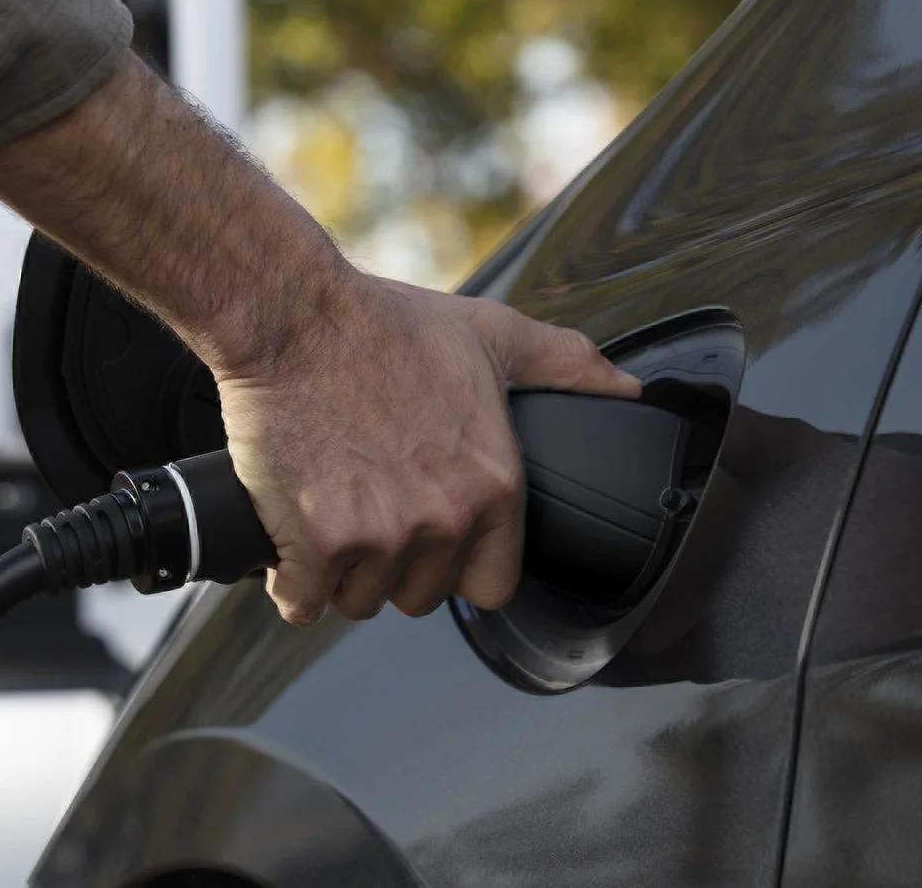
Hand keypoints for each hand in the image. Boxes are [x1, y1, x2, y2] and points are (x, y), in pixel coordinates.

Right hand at [216, 273, 640, 624]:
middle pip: (423, 596)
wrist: (294, 318)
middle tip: (373, 509)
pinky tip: (294, 541)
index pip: (493, 585)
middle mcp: (445, 520)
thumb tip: (628, 390)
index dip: (461, 565)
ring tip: (333, 513)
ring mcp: (380, 536)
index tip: (435, 536)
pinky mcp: (317, 543)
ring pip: (363, 601)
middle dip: (398, 565)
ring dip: (344, 573)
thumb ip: (565, 366)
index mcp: (495, 485)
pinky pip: (304, 604)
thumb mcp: (491, 334)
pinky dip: (294, 581)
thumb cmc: (386, 324)